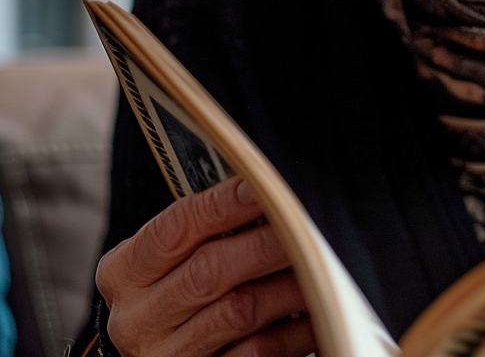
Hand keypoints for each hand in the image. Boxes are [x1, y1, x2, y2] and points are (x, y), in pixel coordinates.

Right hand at [96, 176, 314, 356]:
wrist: (163, 347)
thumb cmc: (180, 282)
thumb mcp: (174, 253)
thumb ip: (206, 225)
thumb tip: (265, 191)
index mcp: (124, 272)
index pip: (173, 229)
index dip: (221, 205)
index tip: (261, 187)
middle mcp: (136, 319)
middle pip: (208, 271)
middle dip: (264, 244)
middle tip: (305, 226)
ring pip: (238, 312)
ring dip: (286, 285)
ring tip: (318, 263)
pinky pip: (256, 353)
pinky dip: (291, 331)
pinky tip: (313, 311)